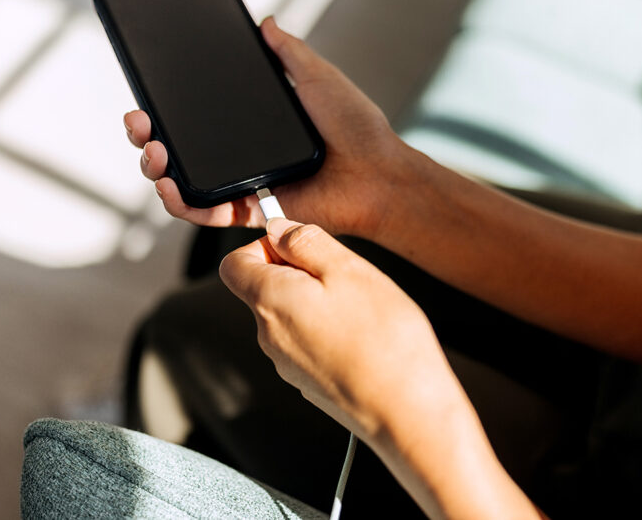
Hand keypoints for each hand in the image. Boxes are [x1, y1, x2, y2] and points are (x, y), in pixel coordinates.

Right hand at [123, 17, 408, 237]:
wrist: (379, 172)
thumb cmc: (357, 127)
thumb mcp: (319, 77)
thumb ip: (289, 52)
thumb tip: (265, 21)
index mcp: (253, 124)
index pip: (196, 115)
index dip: (165, 108)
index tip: (145, 94)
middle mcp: (241, 154)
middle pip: (178, 149)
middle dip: (146, 136)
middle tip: (138, 122)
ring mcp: (242, 184)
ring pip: (183, 182)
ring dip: (156, 169)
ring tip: (154, 152)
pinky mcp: (250, 212)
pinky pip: (206, 213)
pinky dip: (182, 204)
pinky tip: (171, 187)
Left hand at [220, 220, 542, 519]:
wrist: (408, 413)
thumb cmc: (384, 343)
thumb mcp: (349, 269)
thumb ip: (306, 242)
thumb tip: (278, 228)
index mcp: (270, 301)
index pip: (233, 263)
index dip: (263, 245)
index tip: (299, 244)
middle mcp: (268, 336)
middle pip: (263, 288)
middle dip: (298, 272)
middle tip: (343, 275)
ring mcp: (287, 364)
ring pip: (289, 315)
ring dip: (317, 302)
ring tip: (360, 308)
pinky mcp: (308, 383)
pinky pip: (307, 343)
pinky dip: (328, 331)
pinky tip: (363, 336)